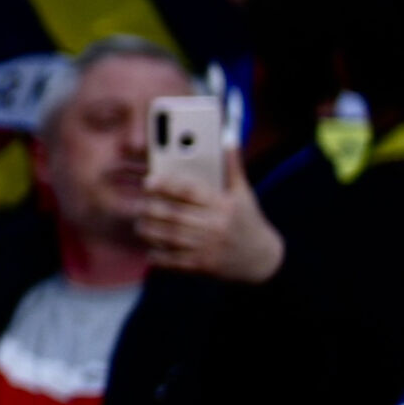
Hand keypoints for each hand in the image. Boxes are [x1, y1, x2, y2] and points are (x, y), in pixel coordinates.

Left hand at [133, 144, 282, 283]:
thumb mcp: (243, 193)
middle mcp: (216, 225)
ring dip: (151, 231)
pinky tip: (150, 249)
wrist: (263, 259)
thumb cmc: (247, 220)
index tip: (149, 181)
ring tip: (140, 225)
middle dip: (153, 209)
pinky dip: (160, 256)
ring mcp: (210, 247)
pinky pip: (176, 261)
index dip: (167, 185)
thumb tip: (229, 138)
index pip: (190, 192)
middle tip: (140, 205)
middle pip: (176, 215)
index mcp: (224, 205)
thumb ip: (232, 167)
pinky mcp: (204, 266)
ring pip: (172, 237)